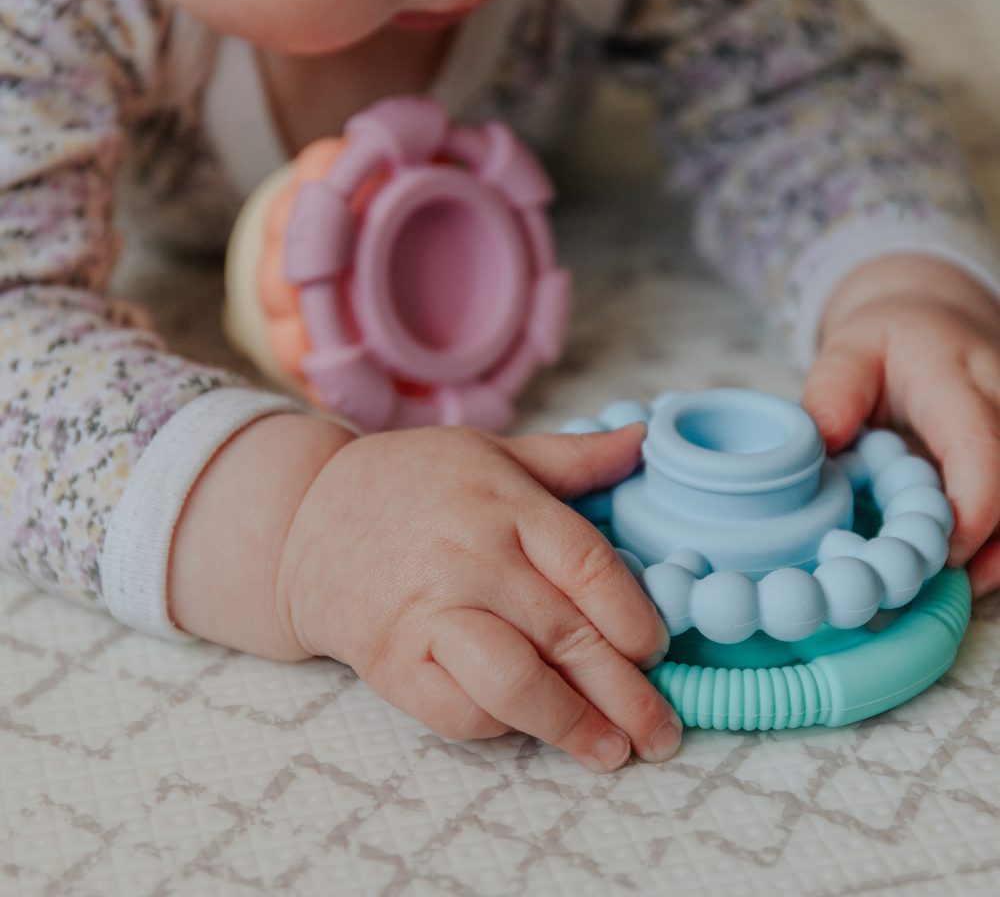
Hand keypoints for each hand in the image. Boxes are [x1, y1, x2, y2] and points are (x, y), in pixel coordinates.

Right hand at [170, 416, 679, 772]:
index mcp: (505, 505)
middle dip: (627, 694)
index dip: (635, 617)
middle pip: (567, 634)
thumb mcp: (492, 452)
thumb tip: (644, 440)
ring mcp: (429, 613)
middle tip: (661, 732)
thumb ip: (573, 457)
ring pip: (516, 682)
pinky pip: (458, 711)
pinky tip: (534, 731)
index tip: (657, 648)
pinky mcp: (393, 662)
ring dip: (573, 725)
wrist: (304, 519)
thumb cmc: (411, 483)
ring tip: (613, 751)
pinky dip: (504, 729)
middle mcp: (472, 560)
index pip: (589, 567)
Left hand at [802, 255, 999, 595]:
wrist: (934, 322)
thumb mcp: (850, 348)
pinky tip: (973, 567)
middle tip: (947, 581)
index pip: (983, 445)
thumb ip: (833, 390)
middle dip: (997, 542)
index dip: (974, 505)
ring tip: (963, 586)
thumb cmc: (887, 341)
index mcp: (959, 378)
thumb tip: (824, 440)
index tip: (946, 550)